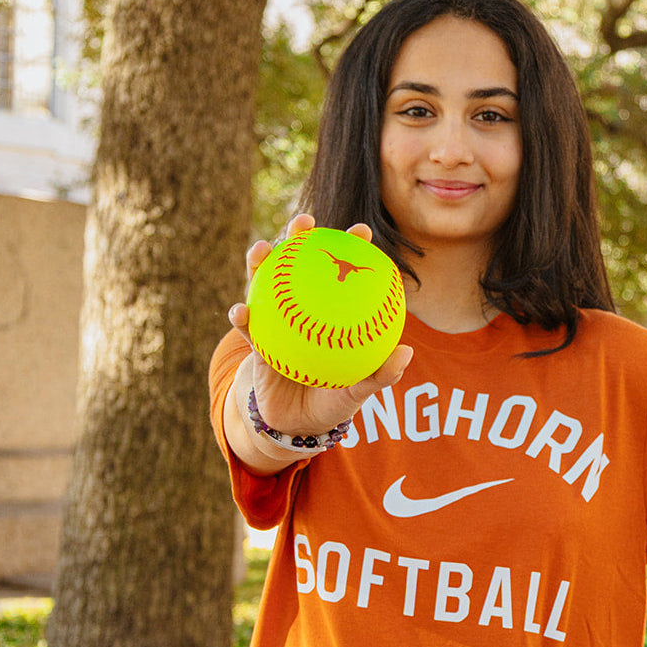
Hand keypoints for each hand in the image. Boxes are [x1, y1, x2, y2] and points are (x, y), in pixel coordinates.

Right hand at [229, 214, 412, 435]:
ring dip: (260, 262)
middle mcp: (304, 309)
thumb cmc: (334, 400)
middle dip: (299, 236)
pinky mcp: (257, 341)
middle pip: (299, 263)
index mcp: (332, 313)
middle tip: (304, 222)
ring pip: (266, 283)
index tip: (361, 230)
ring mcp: (278, 321)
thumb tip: (406, 352)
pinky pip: (248, 326)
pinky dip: (242, 317)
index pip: (343, 271)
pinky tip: (240, 311)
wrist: (299, 424)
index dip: (351, 247)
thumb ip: (381, 374)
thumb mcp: (359, 390)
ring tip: (262, 250)